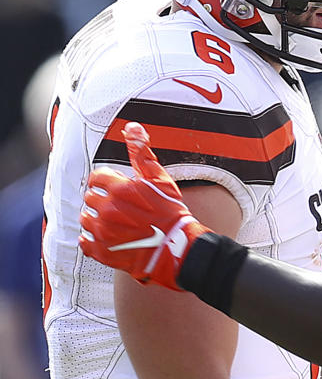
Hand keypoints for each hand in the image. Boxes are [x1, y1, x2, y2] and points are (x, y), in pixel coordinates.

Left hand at [79, 122, 209, 288]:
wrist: (178, 249)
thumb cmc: (171, 214)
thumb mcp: (160, 179)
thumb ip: (142, 152)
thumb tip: (132, 127)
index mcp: (118, 189)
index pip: (96, 178)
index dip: (106, 181)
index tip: (116, 188)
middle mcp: (107, 209)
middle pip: (90, 198)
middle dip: (101, 199)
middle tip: (117, 207)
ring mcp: (103, 232)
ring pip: (85, 219)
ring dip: (95, 219)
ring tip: (112, 223)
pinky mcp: (104, 252)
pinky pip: (85, 243)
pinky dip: (90, 240)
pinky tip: (103, 238)